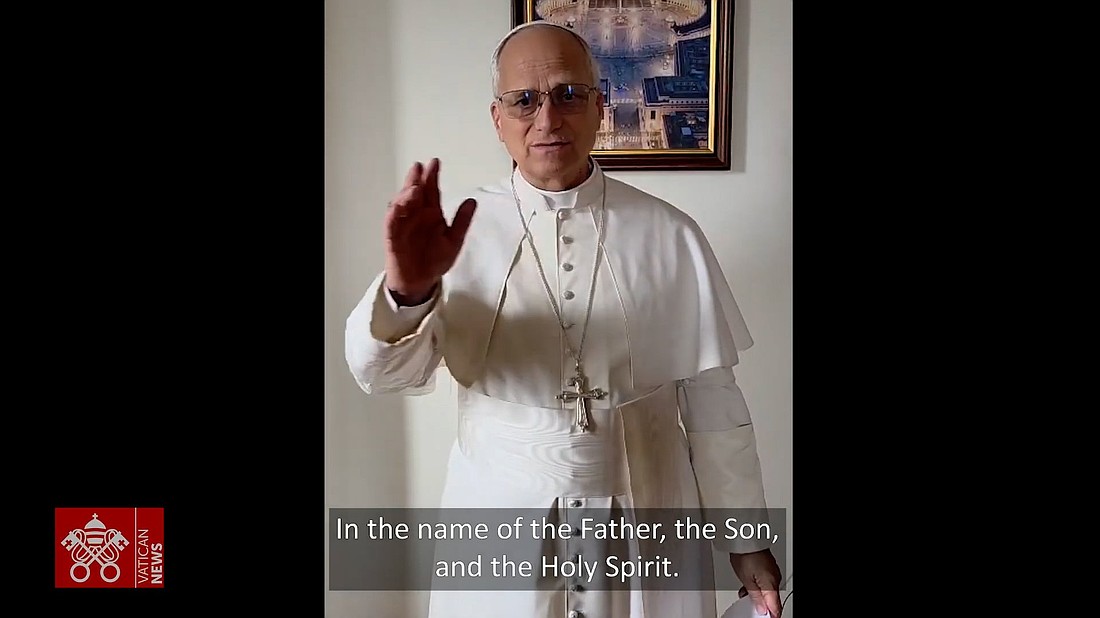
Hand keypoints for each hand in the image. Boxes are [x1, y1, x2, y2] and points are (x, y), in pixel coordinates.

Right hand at [384, 158, 476, 303]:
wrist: (421, 282)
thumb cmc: (435, 260)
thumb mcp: (454, 240)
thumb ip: (462, 221)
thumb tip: (473, 201)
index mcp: (431, 214)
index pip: (431, 191)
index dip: (432, 176)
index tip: (435, 163)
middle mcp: (416, 215)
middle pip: (414, 193)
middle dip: (416, 179)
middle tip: (420, 167)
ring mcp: (403, 225)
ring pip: (401, 204)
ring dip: (405, 194)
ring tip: (414, 187)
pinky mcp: (393, 237)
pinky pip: (391, 223)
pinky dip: (393, 214)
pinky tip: (397, 206)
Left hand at [730, 550, 782, 616]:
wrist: (745, 538)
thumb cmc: (745, 555)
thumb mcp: (746, 580)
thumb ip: (755, 597)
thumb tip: (762, 609)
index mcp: (771, 585)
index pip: (775, 607)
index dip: (769, 615)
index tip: (762, 615)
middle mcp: (775, 579)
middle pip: (771, 600)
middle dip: (761, 604)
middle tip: (749, 601)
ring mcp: (773, 573)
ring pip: (768, 591)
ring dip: (758, 594)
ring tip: (745, 589)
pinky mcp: (769, 568)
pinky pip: (766, 582)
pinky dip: (758, 585)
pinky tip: (748, 583)